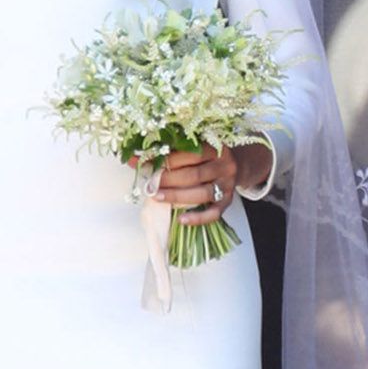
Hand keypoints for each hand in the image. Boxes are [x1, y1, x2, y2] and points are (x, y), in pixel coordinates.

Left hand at [143, 143, 264, 225]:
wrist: (235, 164)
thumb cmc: (205, 156)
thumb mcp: (193, 148)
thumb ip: (169, 152)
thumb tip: (132, 158)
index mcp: (215, 148)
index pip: (190, 154)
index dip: (166, 159)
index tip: (144, 163)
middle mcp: (224, 166)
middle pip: (194, 175)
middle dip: (167, 180)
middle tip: (148, 184)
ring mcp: (227, 185)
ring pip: (202, 194)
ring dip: (176, 196)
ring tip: (156, 197)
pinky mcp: (228, 201)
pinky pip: (214, 213)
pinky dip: (198, 218)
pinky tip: (181, 220)